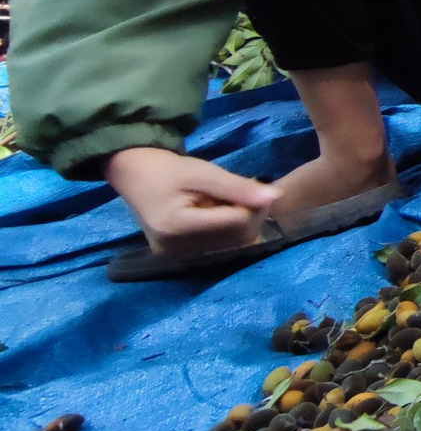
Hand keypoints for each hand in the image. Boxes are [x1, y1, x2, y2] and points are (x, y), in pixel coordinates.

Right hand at [104, 147, 276, 257]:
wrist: (136, 178)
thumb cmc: (169, 171)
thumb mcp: (204, 172)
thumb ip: (238, 187)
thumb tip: (275, 197)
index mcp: (177, 227)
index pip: (237, 223)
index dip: (254, 203)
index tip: (253, 183)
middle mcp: (176, 250)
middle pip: (239, 238)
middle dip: (251, 213)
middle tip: (245, 189)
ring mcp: (176, 258)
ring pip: (234, 245)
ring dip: (241, 221)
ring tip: (227, 199)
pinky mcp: (179, 259)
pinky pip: (220, 248)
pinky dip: (228, 230)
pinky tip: (218, 213)